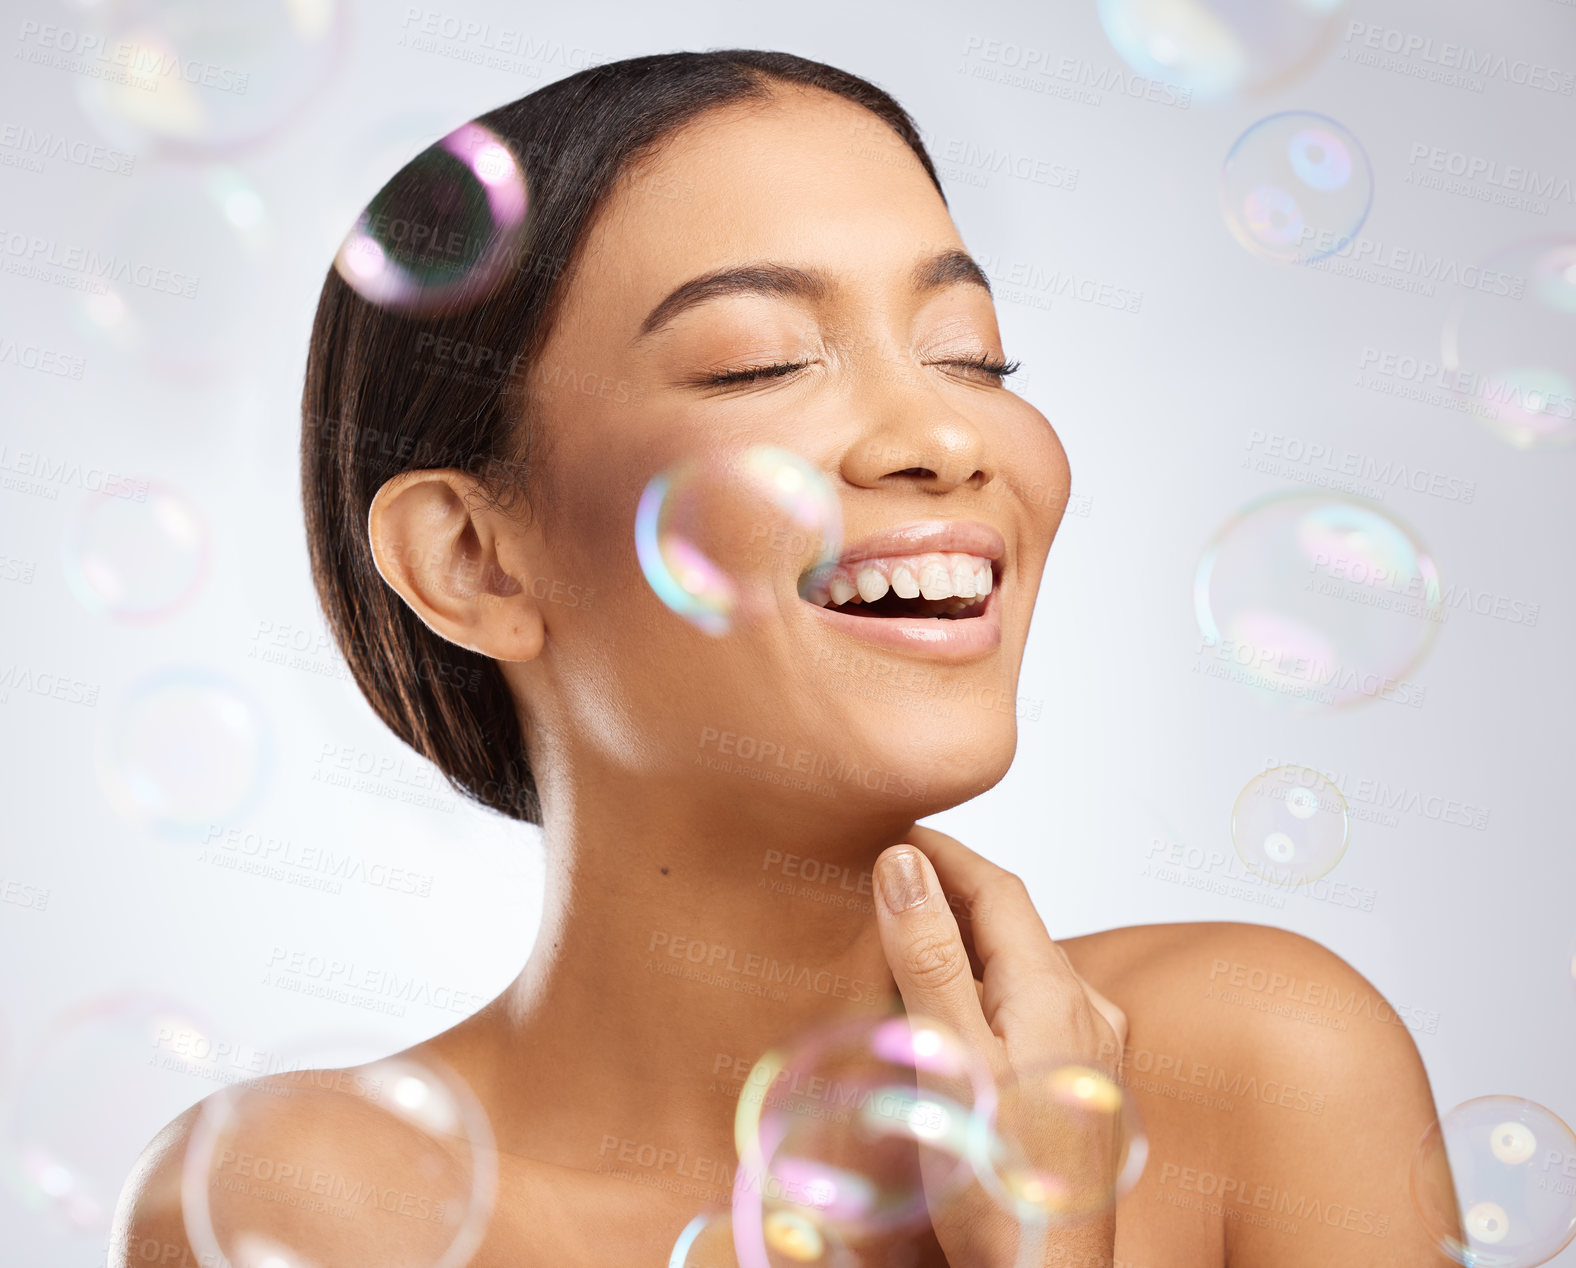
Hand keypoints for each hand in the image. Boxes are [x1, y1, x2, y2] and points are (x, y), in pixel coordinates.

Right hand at [872, 825, 1130, 1266]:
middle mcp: (1087, 1011)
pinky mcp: (1084, 1085)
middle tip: (885, 873)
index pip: (997, 887)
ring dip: (967, 940)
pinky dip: (986, 986)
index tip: (892, 828)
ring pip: (1022, 966)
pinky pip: (1032, 1008)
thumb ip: (927, 956)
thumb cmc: (997, 1189)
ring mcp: (1092, 1050)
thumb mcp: (947, 1059)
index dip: (943, 850)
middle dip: (950, 891)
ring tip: (904, 933)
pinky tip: (951, 1010)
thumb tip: (905, 862)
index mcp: (1056, 993)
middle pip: (1013, 923)